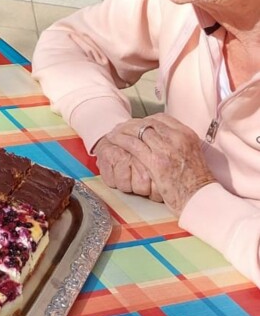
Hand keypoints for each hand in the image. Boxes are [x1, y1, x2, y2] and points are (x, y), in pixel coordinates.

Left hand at [93, 114, 213, 213]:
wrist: (201, 198)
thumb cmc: (196, 181)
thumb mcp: (191, 154)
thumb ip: (178, 144)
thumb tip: (163, 140)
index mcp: (186, 134)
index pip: (161, 118)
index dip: (145, 119)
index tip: (136, 124)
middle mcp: (177, 137)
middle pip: (148, 122)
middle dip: (131, 123)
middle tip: (120, 127)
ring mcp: (167, 148)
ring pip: (138, 130)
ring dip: (123, 130)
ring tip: (113, 133)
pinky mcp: (156, 161)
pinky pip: (134, 145)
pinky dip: (121, 140)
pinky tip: (113, 141)